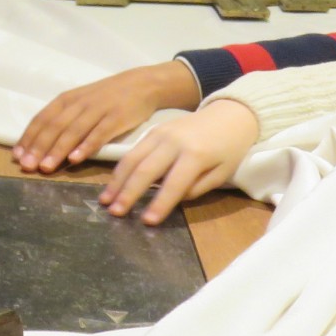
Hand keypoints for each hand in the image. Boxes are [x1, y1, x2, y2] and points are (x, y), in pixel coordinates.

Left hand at [14, 62, 201, 172]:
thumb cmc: (106, 97)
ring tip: (46, 167)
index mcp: (66, 100)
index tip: (18, 157)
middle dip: (38, 147)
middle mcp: (78, 103)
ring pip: (73, 131)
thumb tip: (39, 145)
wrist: (142, 84)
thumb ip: (63, 120)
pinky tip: (76, 159)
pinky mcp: (116, 117)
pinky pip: (99, 133)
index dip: (29, 138)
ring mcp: (98, 110)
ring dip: (58, 150)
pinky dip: (86, 146)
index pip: (42, 119)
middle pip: (54, 127)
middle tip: (27, 166)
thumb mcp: (80, 102)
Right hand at [98, 100, 261, 225]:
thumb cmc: (229, 148)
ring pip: (132, 158)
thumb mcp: (222, 172)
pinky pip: (133, 150)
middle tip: (115, 212)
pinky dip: (121, 169)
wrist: (230, 114)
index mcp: (196, 154)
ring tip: (105, 200)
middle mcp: (173, 142)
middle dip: (129, 193)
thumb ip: (196, 188)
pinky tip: (114, 183)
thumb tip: (171, 199)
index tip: (147, 221)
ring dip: (117, 181)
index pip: (174, 184)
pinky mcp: (153, 130)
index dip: (160, 204)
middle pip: (145, 170)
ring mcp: (160, 133)